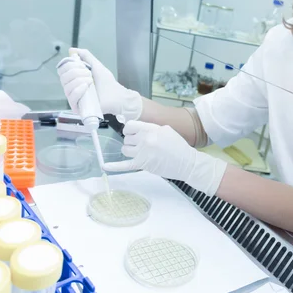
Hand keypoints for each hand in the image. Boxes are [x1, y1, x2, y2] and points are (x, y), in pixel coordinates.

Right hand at [56, 48, 141, 121]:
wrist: (117, 96)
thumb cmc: (107, 82)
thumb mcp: (96, 65)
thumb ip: (85, 56)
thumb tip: (71, 50)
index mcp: (74, 78)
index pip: (62, 70)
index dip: (70, 65)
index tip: (82, 65)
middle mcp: (71, 88)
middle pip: (63, 77)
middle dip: (76, 72)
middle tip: (89, 74)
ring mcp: (73, 98)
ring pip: (66, 87)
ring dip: (79, 81)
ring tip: (90, 81)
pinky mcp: (77, 108)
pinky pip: (71, 98)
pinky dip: (78, 90)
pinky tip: (86, 88)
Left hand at [104, 121, 227, 195]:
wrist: (187, 163)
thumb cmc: (178, 147)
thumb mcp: (166, 130)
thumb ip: (150, 128)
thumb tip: (136, 128)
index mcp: (151, 129)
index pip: (130, 126)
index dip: (129, 130)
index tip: (132, 134)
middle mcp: (145, 139)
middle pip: (126, 138)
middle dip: (131, 142)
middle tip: (141, 146)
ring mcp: (143, 152)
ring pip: (124, 150)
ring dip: (129, 151)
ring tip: (139, 153)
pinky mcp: (143, 165)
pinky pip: (124, 165)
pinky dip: (113, 166)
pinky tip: (104, 166)